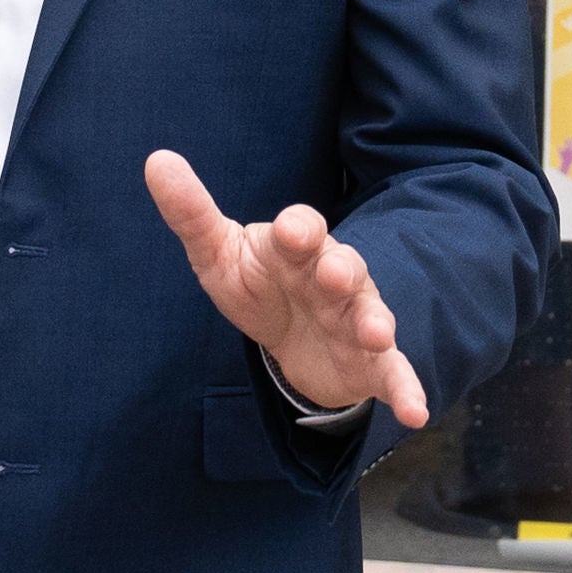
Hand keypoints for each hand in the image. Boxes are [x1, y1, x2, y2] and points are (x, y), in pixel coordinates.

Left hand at [144, 150, 427, 427]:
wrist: (292, 339)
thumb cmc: (257, 283)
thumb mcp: (218, 253)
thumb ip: (191, 213)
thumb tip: (156, 160)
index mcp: (295, 246)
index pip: (302, 226)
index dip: (298, 228)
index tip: (290, 232)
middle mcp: (333, 275)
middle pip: (343, 264)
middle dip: (340, 268)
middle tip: (334, 274)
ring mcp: (356, 317)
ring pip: (371, 314)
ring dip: (374, 322)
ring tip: (376, 334)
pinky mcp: (372, 361)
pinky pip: (393, 373)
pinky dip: (406, 390)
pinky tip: (415, 412)